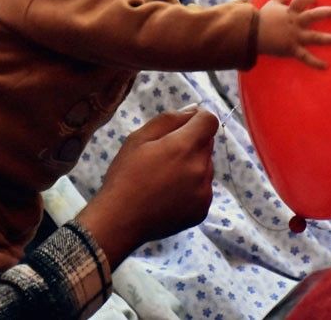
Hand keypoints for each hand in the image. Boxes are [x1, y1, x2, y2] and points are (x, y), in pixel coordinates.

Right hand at [76, 108, 216, 268]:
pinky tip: (169, 194)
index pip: (209, 121)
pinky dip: (192, 187)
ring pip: (206, 166)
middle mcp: (201, 168)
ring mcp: (204, 191)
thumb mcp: (139, 138)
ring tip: (165, 177)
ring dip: (193, 165)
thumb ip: (169, 120)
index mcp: (185, 147)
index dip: (197, 118)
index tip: (183, 126)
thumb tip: (193, 111)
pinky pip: (203, 188)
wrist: (121, 220)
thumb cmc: (126, 175)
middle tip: (165, 154)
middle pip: (207, 144)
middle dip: (192, 142)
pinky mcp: (202, 209)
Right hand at [257, 0, 330, 68]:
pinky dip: (316, 62)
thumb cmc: (262, 19)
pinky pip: (305, 57)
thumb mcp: (272, 3)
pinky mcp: (292, 50)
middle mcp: (295, 23)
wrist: (250, 36)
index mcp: (290, 12)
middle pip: (311, 17)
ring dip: (329, 38)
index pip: (301, 1)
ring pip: (314, 37)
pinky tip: (327, 66)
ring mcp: (294, 37)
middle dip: (323, 13)